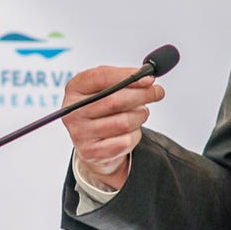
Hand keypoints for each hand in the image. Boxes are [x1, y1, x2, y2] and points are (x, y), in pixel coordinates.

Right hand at [60, 65, 165, 192]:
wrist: (93, 143)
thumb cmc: (102, 110)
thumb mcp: (104, 88)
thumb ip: (122, 79)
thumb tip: (147, 79)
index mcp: (74, 89)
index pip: (100, 77)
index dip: (128, 76)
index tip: (148, 78)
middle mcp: (73, 112)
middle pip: (115, 101)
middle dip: (142, 95)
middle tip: (157, 92)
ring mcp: (81, 134)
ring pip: (124, 122)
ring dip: (140, 115)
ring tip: (140, 113)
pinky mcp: (93, 152)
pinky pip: (126, 140)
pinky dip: (135, 133)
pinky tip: (130, 130)